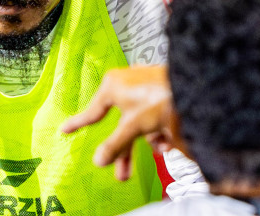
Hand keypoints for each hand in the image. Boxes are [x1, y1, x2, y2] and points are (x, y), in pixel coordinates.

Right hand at [60, 65, 181, 181]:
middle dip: (125, 152)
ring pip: (140, 123)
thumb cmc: (161, 96)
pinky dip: (160, 131)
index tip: (64, 130)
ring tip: (158, 155)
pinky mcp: (161, 93)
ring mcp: (146, 88)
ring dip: (148, 143)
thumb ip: (115, 145)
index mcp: (114, 86)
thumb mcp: (133, 126)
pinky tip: (168, 144)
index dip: (78, 123)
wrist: (195, 85)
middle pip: (121, 125)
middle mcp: (128, 84)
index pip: (92, 112)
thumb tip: (99, 160)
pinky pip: (154, 117)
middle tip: (122, 175)